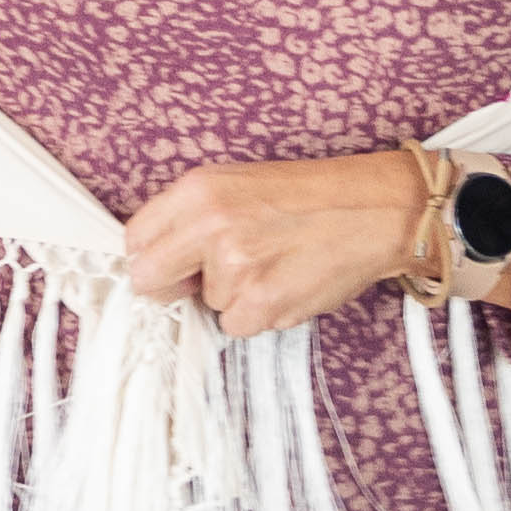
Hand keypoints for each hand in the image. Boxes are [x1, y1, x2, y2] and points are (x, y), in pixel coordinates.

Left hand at [118, 147, 510, 340]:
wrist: (376, 210)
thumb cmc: (309, 197)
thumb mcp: (237, 184)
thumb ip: (188, 217)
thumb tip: (151, 261)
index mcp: (198, 188)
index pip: (134, 240)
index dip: (152, 257)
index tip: (172, 263)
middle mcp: (210, 224)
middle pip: (148, 280)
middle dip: (172, 286)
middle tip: (209, 276)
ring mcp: (236, 266)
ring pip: (205, 306)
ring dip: (233, 297)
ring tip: (274, 264)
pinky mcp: (263, 302)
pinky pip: (238, 326)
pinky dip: (260, 314)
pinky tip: (287, 284)